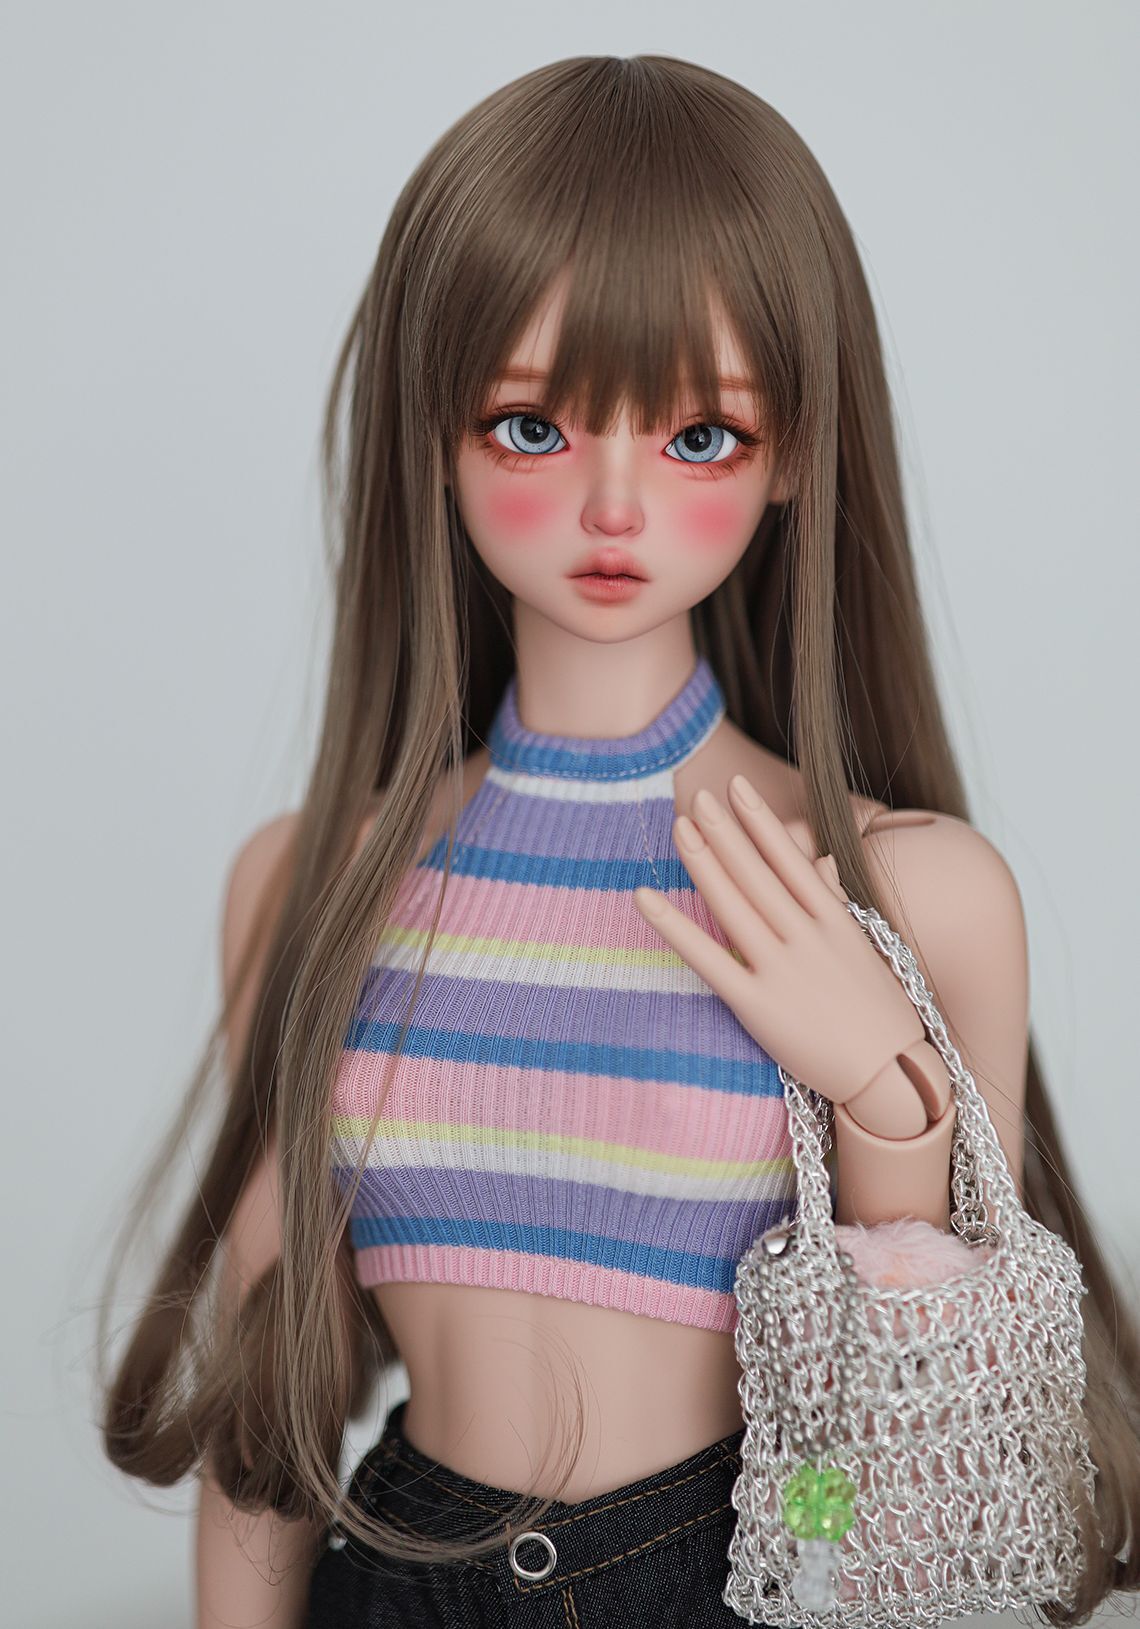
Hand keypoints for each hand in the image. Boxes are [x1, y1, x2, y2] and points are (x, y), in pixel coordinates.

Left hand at [632, 776, 925, 1107]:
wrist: (892, 1076)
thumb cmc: (880, 1014)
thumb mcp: (866, 950)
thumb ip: (836, 904)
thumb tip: (822, 861)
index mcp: (836, 923)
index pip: (791, 861)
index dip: (761, 822)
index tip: (738, 788)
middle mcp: (808, 940)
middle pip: (757, 874)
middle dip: (726, 831)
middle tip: (698, 795)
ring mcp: (783, 972)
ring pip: (734, 906)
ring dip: (704, 861)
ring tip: (680, 826)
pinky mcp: (758, 1007)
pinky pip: (708, 959)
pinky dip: (674, 926)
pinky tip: (645, 897)